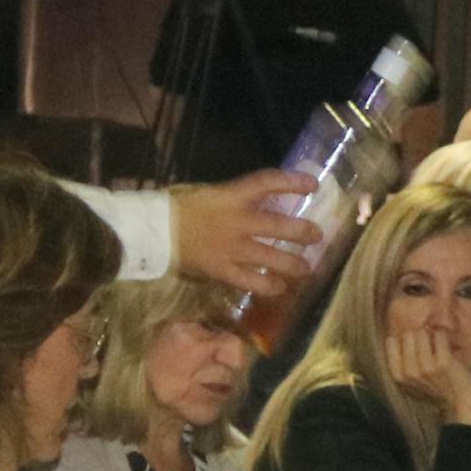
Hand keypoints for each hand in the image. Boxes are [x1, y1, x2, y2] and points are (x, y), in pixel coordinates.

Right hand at [168, 170, 321, 296]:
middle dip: (302, 232)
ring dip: (292, 263)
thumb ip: (233, 199)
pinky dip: (267, 286)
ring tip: (306, 268)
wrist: (153, 231)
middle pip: (278, 226)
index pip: (268, 182)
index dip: (293, 182)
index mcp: (231, 196)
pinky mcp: (221, 270)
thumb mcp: (207, 194)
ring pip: (270, 257)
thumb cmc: (177, 208)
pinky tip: (279, 288)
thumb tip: (258, 202)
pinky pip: (250, 281)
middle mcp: (237, 221)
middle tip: (317, 236)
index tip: (313, 185)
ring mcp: (231, 248)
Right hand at [380, 324, 470, 413]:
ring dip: (432, 336)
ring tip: (438, 348)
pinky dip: (444, 337)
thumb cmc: (436, 387)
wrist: (460, 401)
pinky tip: (446, 347)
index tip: (415, 347)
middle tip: (429, 349)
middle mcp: (409, 372)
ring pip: (422, 333)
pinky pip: (439, 336)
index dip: (404, 340)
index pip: (391, 341)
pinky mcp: (443, 363)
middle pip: (407, 334)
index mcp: (398, 375)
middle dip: (418, 337)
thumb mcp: (411, 378)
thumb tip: (399, 334)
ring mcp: (426, 368)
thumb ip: (402, 360)